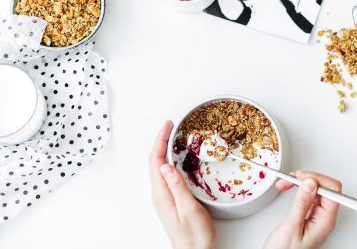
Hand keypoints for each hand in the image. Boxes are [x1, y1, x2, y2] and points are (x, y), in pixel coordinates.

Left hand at [149, 120, 215, 248]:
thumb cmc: (195, 237)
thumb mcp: (190, 210)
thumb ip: (178, 187)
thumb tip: (166, 165)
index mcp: (162, 194)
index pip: (156, 161)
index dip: (160, 141)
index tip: (168, 125)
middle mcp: (159, 194)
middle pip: (154, 161)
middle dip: (160, 141)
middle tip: (170, 125)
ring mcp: (163, 197)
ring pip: (159, 167)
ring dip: (163, 149)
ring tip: (172, 136)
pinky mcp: (169, 200)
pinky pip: (165, 174)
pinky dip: (168, 160)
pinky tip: (176, 158)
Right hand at [264, 171, 341, 248]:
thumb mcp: (291, 226)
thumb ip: (301, 203)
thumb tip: (310, 183)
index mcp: (326, 221)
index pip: (333, 191)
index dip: (318, 180)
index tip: (301, 178)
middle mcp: (325, 217)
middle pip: (325, 187)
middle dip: (307, 178)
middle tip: (291, 179)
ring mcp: (318, 215)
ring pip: (316, 189)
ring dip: (301, 182)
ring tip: (286, 183)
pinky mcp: (310, 213)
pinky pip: (309, 194)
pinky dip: (298, 188)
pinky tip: (289, 188)